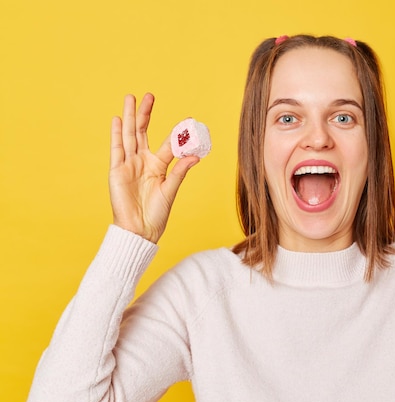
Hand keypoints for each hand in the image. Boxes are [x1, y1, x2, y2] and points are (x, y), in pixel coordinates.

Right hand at [109, 93, 199, 242]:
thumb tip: (195, 155)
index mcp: (158, 167)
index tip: (188, 119)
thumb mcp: (171, 190)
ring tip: (130, 98)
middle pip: (143, 132)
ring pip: (129, 136)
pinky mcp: (117, 171)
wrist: (139, 230)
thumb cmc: (156, 214)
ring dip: (130, 117)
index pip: (167, 144)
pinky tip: (118, 119)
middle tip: (150, 95)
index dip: (177, 132)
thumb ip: (180, 171)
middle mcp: (143, 162)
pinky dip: (117, 134)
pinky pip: (117, 149)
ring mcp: (129, 165)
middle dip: (146, 114)